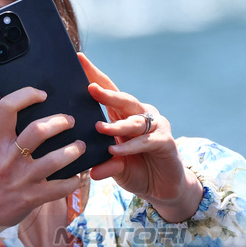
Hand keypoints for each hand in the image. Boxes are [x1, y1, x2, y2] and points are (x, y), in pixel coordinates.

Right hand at [0, 86, 85, 246]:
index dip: (26, 95)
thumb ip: (8, 138)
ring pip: (56, 159)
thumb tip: (35, 116)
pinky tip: (76, 177)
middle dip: (60, 122)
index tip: (41, 94)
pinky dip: (73, 181)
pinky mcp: (31, 198)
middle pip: (38, 131)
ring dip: (74, 150)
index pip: (7, 108)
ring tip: (79, 147)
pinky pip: (61, 187)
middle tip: (70, 121)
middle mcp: (8, 159)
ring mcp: (21, 179)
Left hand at [80, 54, 202, 221]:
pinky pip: (145, 141)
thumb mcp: (113, 166)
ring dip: (116, 125)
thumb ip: (102, 163)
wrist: (161, 187)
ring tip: (99, 128)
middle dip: (106, 93)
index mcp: (124, 115)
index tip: (79, 59)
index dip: (95, 75)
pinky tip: (116, 150)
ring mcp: (155, 127)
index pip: (108, 91)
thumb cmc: (135, 170)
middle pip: (123, 99)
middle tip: (90, 88)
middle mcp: (140, 116)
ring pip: (134, 121)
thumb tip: (88, 170)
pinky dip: (130, 146)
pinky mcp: (165, 142)